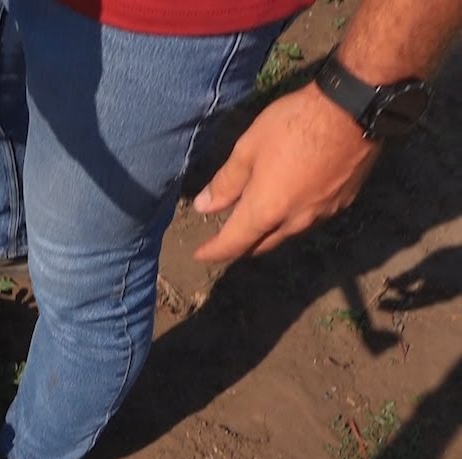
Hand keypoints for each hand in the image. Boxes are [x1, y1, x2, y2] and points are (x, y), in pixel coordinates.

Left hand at [191, 83, 381, 262]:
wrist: (354, 108)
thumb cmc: (293, 124)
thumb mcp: (248, 148)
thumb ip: (225, 182)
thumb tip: (203, 207)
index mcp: (267, 210)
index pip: (233, 244)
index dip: (214, 252)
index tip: (200, 255)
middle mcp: (295, 221)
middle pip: (262, 245)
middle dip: (241, 247)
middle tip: (225, 241)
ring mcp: (323, 214)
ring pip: (288, 235)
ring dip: (269, 234)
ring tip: (255, 224)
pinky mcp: (343, 202)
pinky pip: (310, 220)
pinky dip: (292, 220)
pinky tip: (289, 206)